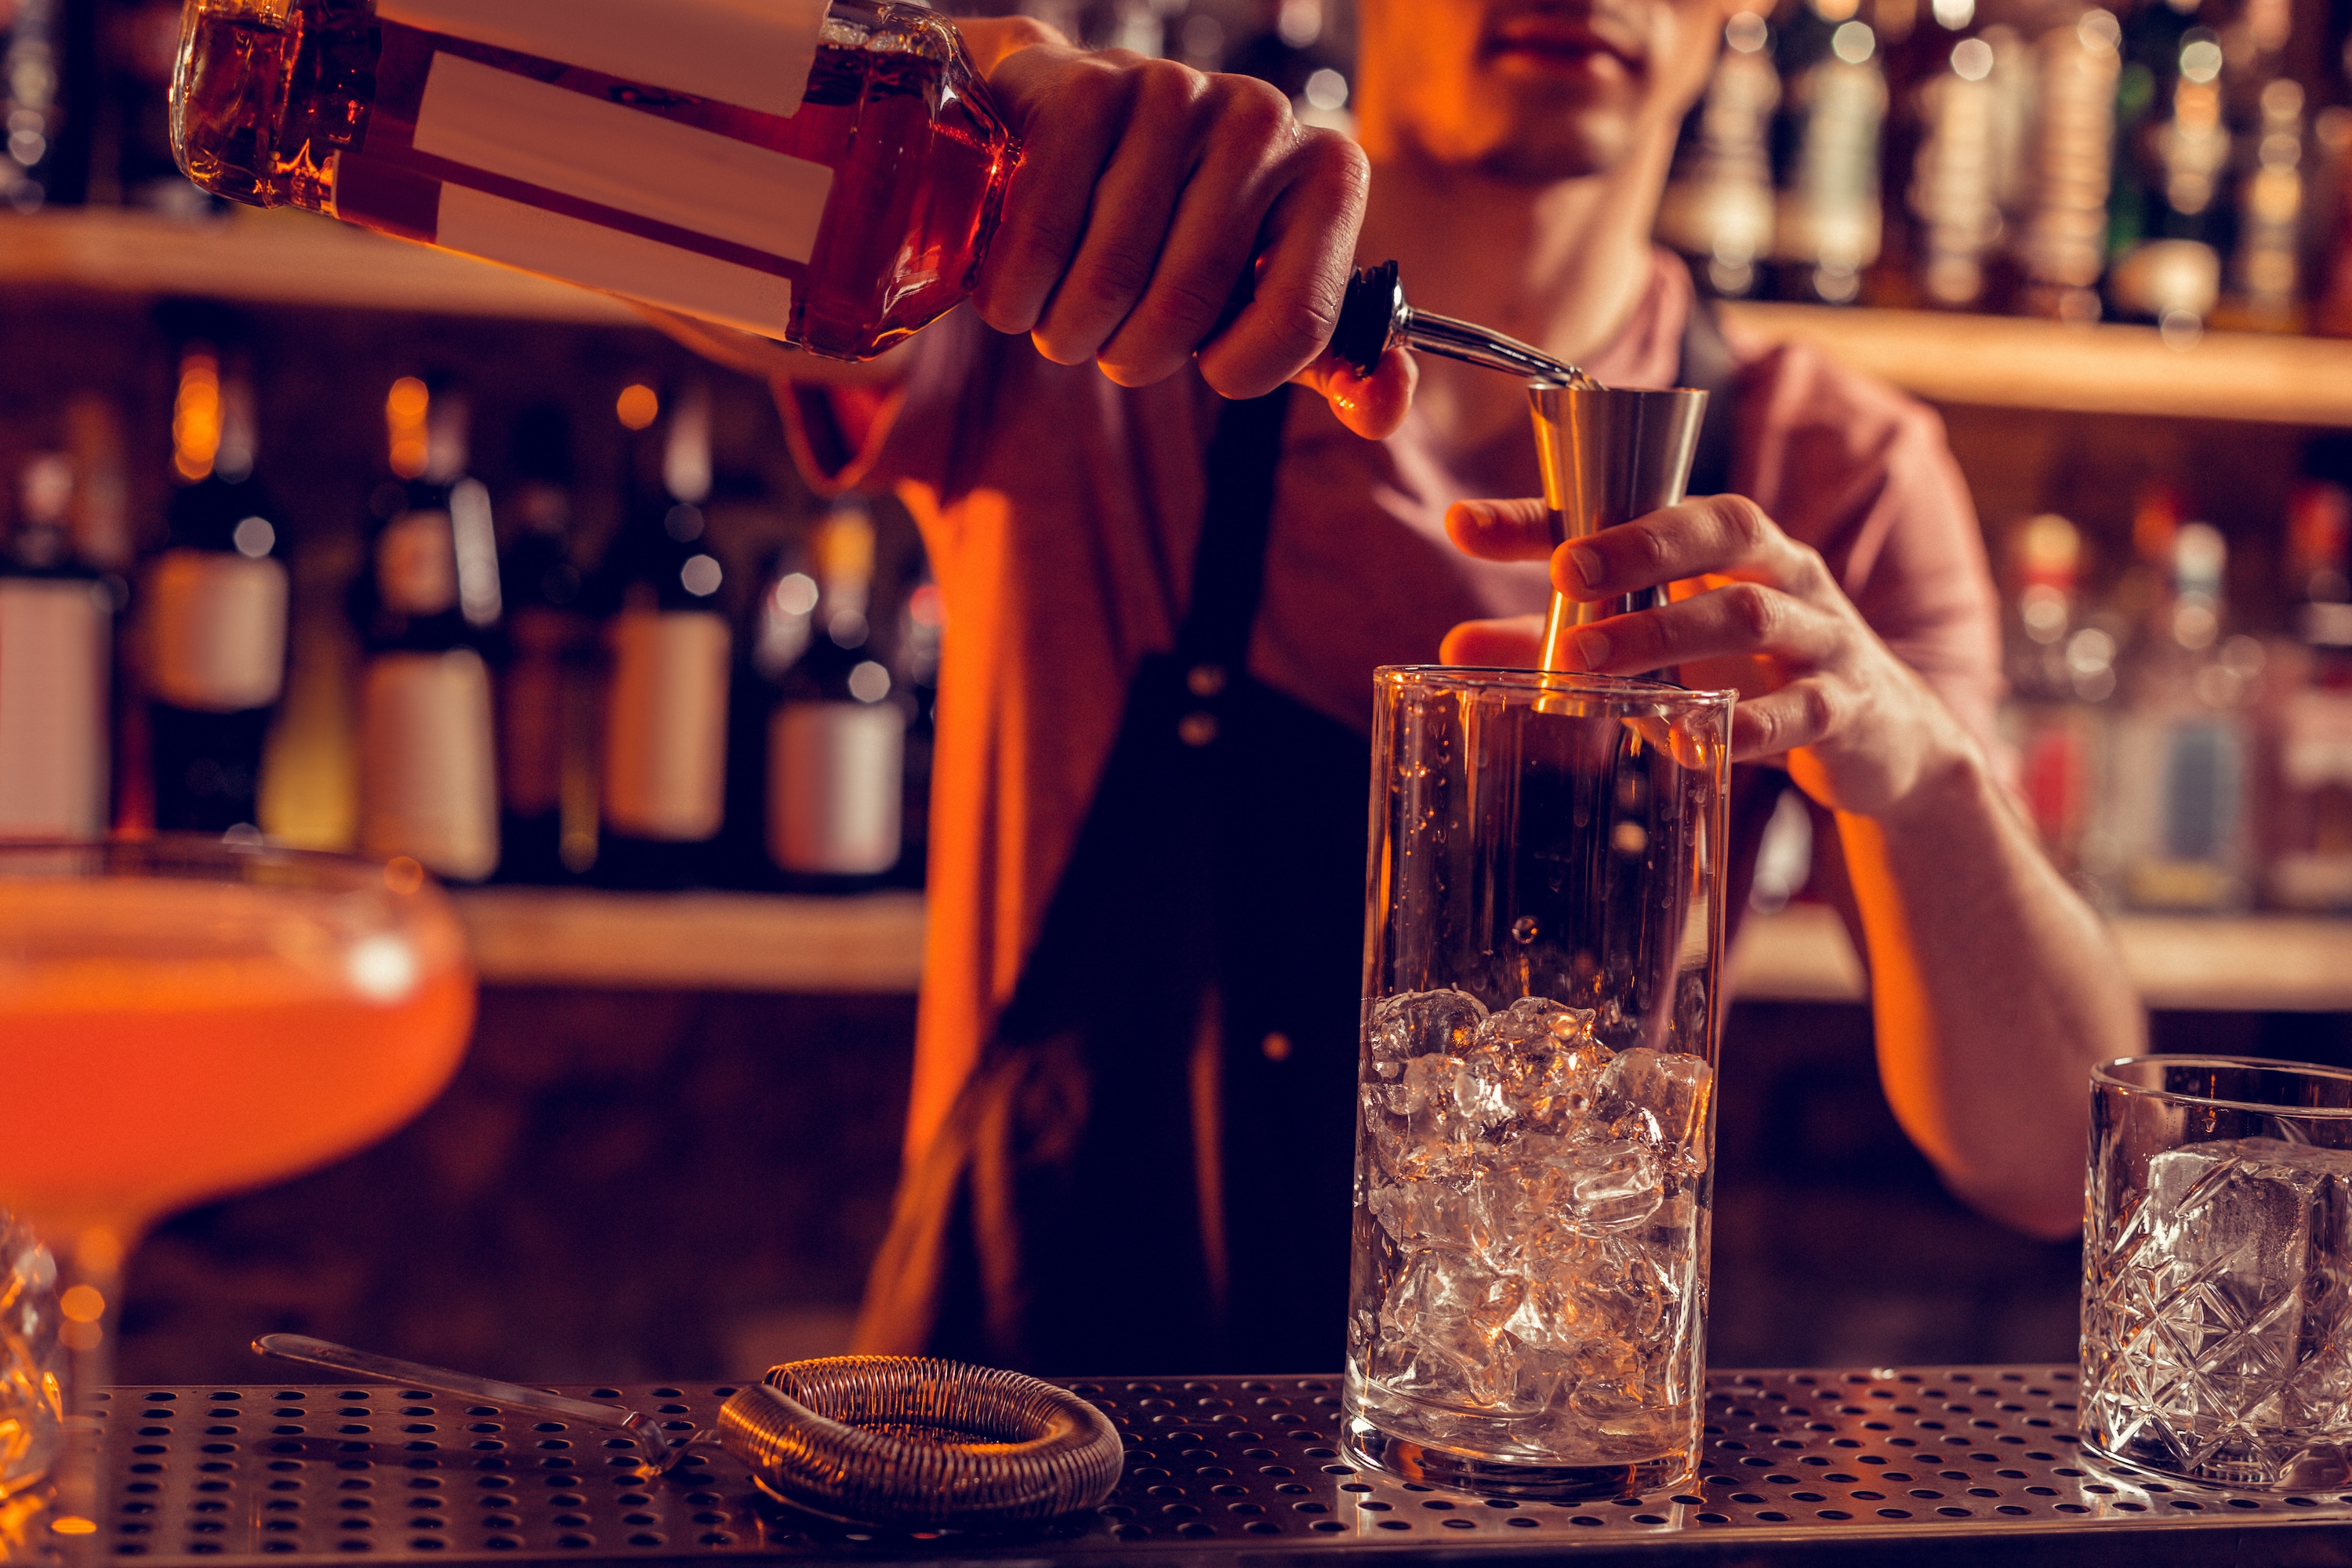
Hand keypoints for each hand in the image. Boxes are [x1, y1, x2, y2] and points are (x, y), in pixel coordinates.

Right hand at [956, 20, 1413, 437]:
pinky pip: (1043, 238)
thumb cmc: (1182, 231)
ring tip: (1065, 315)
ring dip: (1068, 332)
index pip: (1301, 323)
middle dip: (1132, 357)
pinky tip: (1017, 290)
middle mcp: (1264, 122)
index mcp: (1330, 174)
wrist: (1082, 126)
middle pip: (1187, 309)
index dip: (1240, 371)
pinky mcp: (1090, 90)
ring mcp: (1176, 94)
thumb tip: (1382, 409)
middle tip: (1111, 343)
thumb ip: (1332, 363)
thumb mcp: (1267, 299)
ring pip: (1109, 281)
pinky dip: (1016, 293)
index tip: (1210, 366)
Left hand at [1439, 493, 1977, 818]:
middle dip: (1639, 546)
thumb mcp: (1655, 648)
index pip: (1638, 503)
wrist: (1881, 739)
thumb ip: (1559, 638)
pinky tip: (1695, 741)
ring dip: (1666, 634)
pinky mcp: (1846, 704)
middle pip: (1720, 530)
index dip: (1552, 512)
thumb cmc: (1753, 673)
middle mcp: (1780, 571)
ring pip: (1752, 612)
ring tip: (1589, 661)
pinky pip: (1803, 707)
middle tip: (1562, 573)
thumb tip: (1454, 644)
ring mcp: (1819, 635)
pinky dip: (1749, 724)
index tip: (1468, 526)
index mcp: (1726, 545)